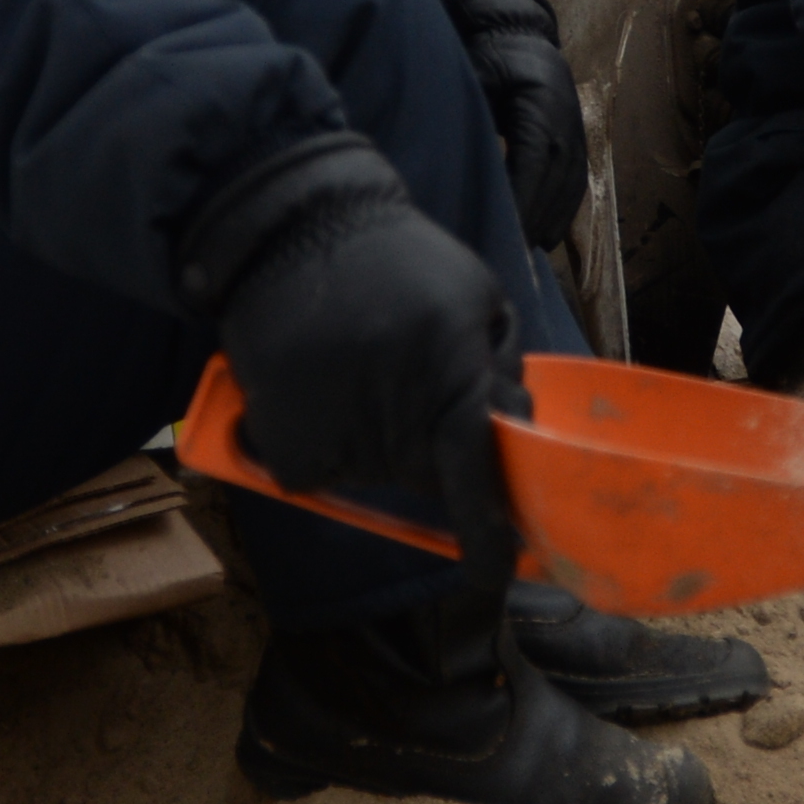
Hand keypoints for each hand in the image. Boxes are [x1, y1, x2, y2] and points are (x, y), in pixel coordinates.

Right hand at [197, 139, 526, 585]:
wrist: (292, 231)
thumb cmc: (396, 259)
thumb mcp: (476, 295)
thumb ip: (498, 366)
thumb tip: (513, 432)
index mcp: (451, 377)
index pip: (477, 479)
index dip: (488, 537)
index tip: (498, 573)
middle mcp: (396, 417)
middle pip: (429, 479)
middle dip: (432, 448)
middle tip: (409, 385)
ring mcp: (339, 438)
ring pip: (376, 473)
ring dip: (377, 436)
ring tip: (359, 366)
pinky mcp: (289, 448)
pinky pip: (323, 472)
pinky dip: (326, 441)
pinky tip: (321, 385)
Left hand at [450, 0, 587, 247]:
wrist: (524, 36)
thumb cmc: (492, 55)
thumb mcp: (477, 72)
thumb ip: (468, 103)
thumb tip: (447, 138)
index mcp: (543, 106)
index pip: (534, 162)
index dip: (523, 199)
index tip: (507, 229)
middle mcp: (568, 124)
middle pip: (555, 183)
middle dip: (533, 220)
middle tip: (509, 254)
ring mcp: (578, 136)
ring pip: (570, 190)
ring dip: (549, 222)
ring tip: (525, 253)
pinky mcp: (578, 146)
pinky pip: (576, 188)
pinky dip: (561, 214)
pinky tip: (543, 237)